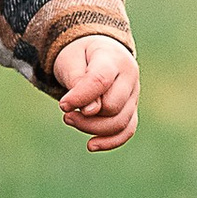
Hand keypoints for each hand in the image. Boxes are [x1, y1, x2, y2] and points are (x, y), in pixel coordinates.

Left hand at [49, 33, 137, 152]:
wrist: (95, 52)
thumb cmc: (80, 55)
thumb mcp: (71, 60)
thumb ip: (79, 82)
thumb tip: (91, 112)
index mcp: (113, 58)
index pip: (101, 80)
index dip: (81, 97)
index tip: (63, 105)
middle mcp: (129, 76)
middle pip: (112, 107)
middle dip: (85, 116)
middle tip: (65, 111)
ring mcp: (133, 94)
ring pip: (120, 123)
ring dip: (92, 128)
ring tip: (70, 119)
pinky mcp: (131, 109)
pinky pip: (127, 130)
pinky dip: (110, 141)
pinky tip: (91, 145)